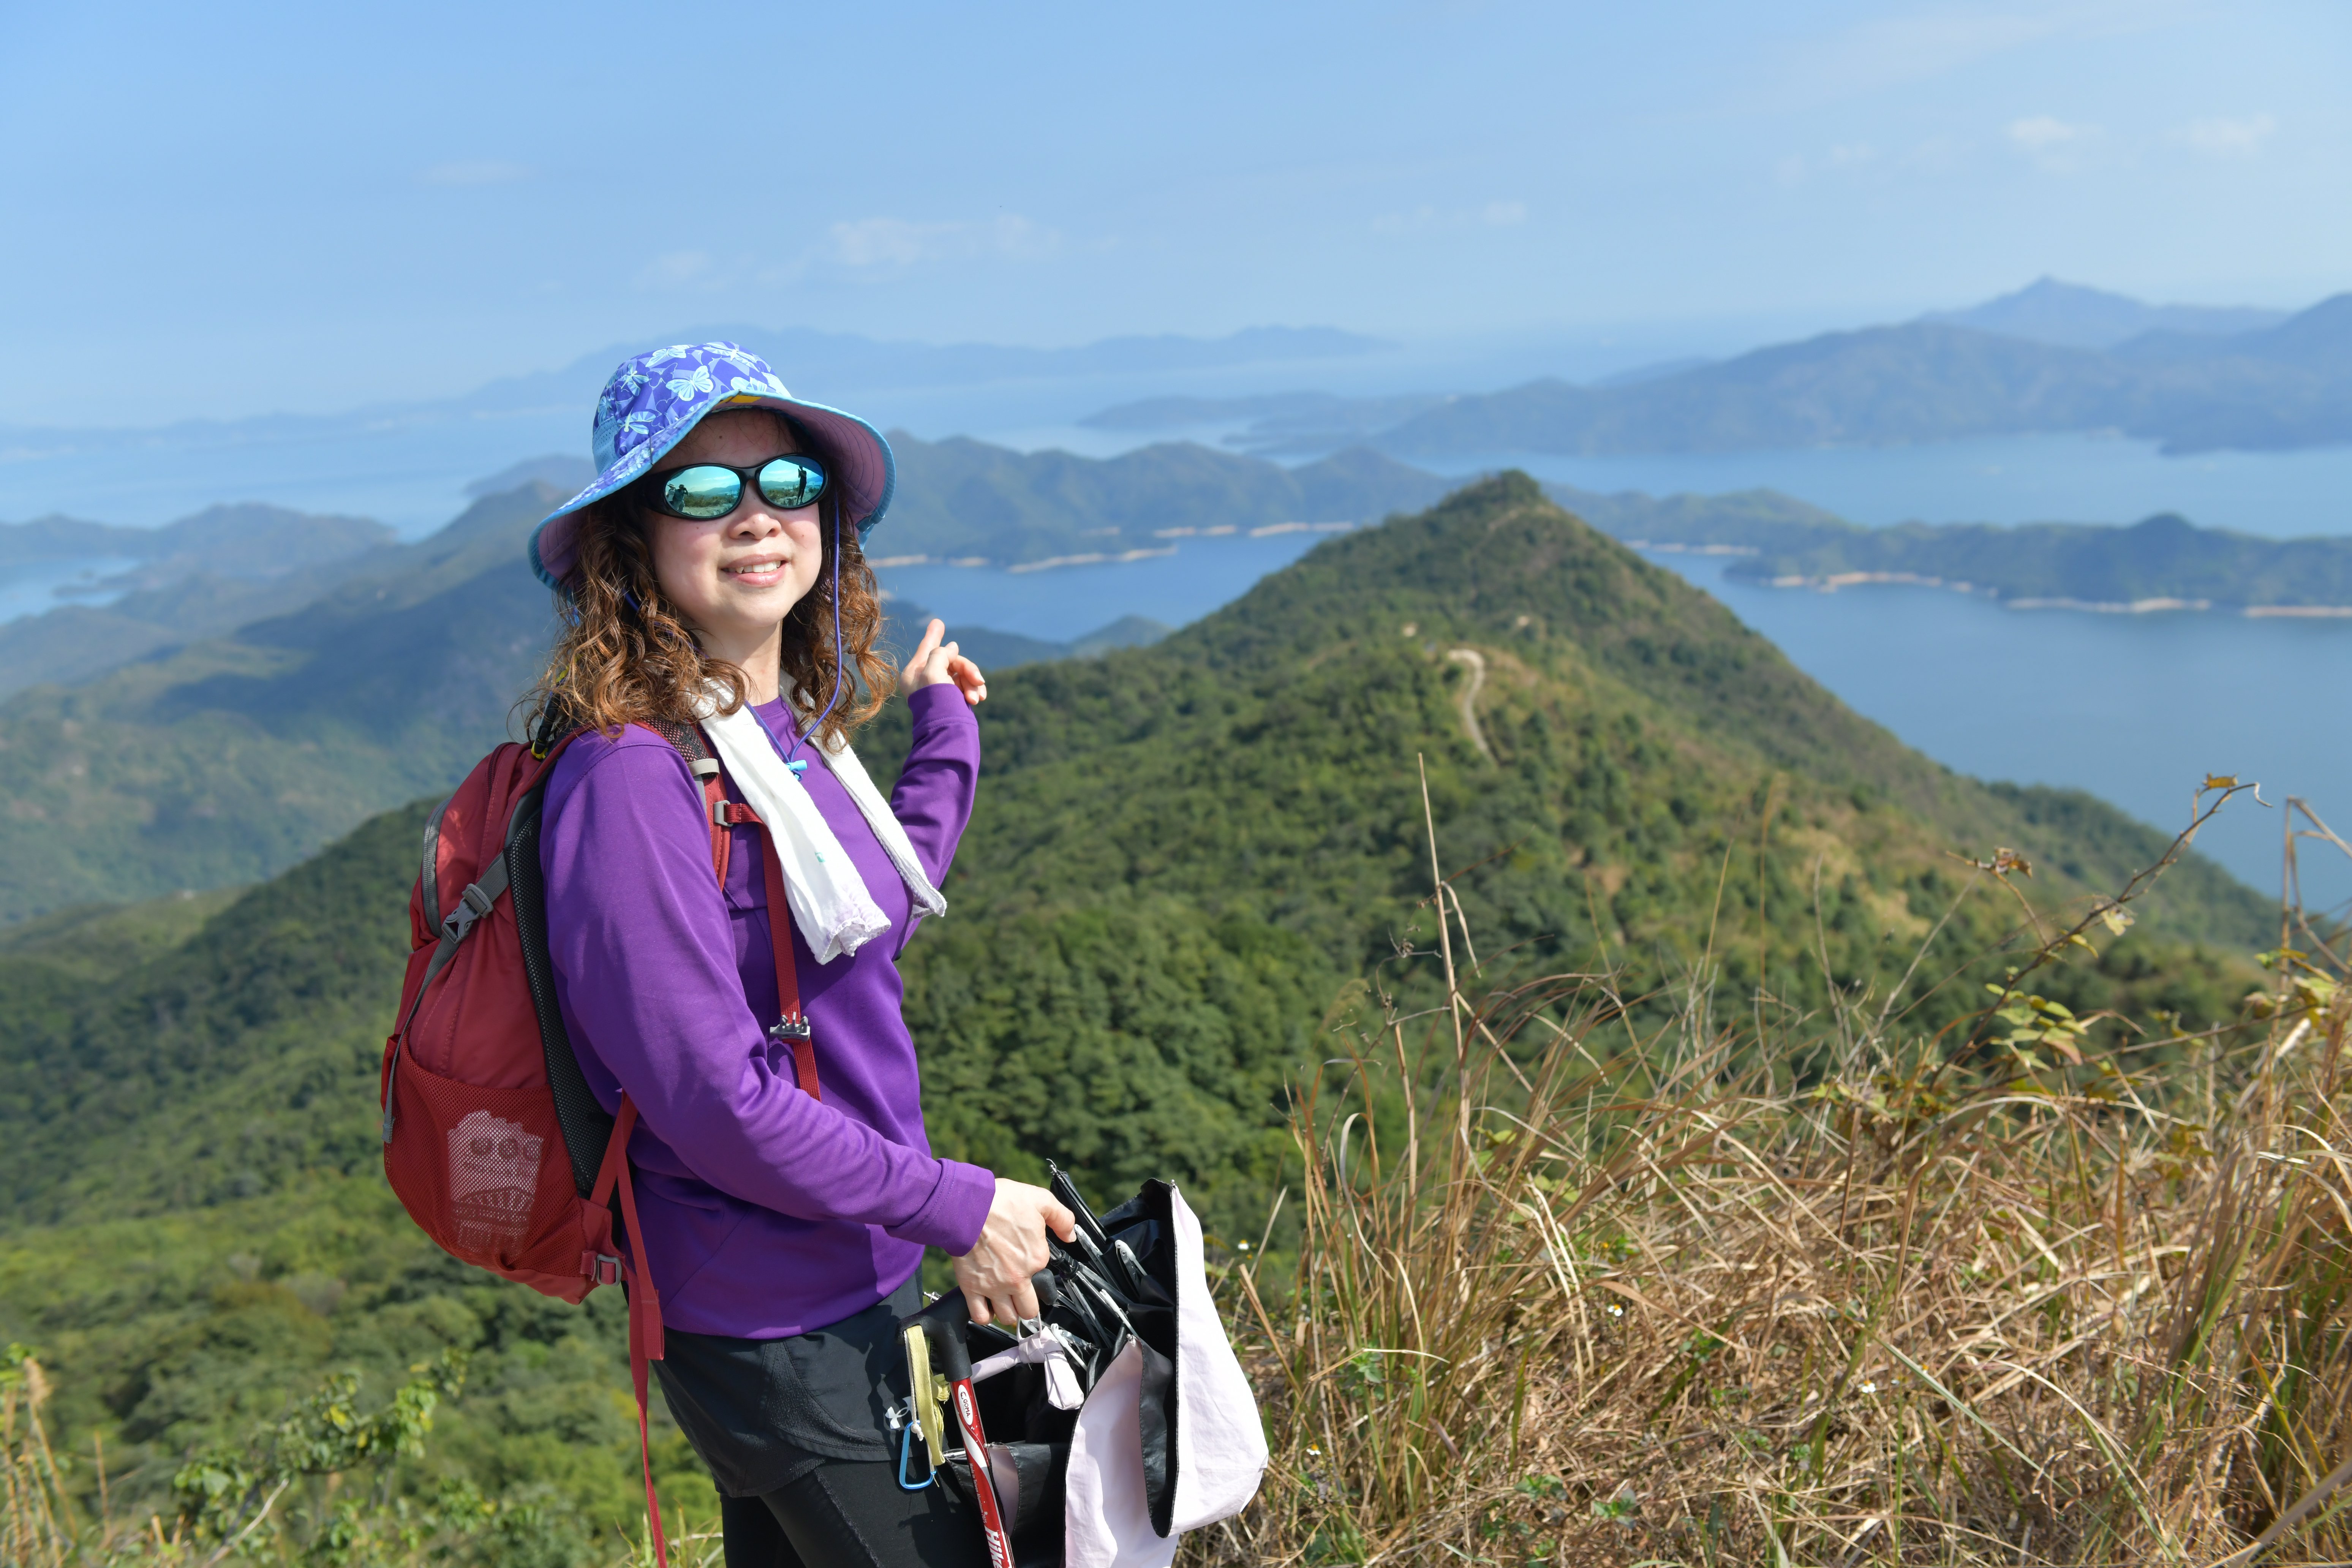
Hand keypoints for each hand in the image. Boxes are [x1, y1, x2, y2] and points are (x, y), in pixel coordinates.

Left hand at [898, 617, 986, 705]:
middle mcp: (926, 680)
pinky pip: (966, 685)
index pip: (926, 649)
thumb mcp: (934, 670)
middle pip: (950, 661)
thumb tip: (951, 647)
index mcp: (914, 673)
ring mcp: (940, 690)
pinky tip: (979, 698)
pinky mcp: (953, 699)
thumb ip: (941, 654)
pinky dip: (974, 689)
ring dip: (972, 682)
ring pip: (961, 674)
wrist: (948, 733)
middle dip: (966, 669)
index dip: (933, 637)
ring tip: (977, 697)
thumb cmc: (937, 702)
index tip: (938, 622)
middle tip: (978, 678)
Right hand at [952, 1178, 1076, 1325]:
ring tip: (1004, 1301)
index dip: (1036, 1268)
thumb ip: (1061, 1218)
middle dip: (1027, 1305)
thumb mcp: (1040, 1200)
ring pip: (1008, 1317)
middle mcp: (1017, 1278)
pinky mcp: (971, 1288)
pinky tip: (987, 1306)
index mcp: (1036, 1258)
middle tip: (1021, 1294)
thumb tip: (1070, 1235)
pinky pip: (980, 1316)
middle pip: (1029, 1310)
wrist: (966, 1206)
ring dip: (1008, 1312)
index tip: (1026, 1260)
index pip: (1044, 1275)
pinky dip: (985, 1316)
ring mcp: (994, 1286)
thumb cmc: (1000, 1202)